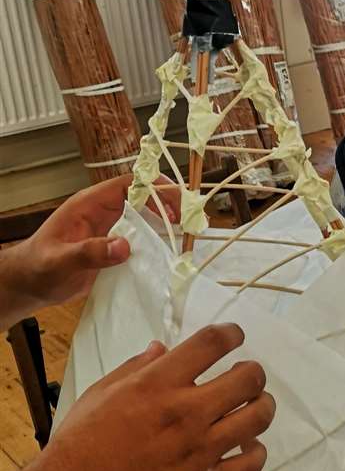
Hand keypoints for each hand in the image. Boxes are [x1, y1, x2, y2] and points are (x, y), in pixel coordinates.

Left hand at [0, 175, 178, 327]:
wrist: (28, 286)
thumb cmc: (37, 269)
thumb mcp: (60, 261)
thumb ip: (90, 252)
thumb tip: (125, 246)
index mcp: (88, 205)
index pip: (126, 184)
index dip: (153, 186)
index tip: (176, 200)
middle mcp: (102, 212)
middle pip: (142, 196)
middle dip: (168, 202)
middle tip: (190, 217)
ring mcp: (109, 229)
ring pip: (144, 215)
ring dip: (166, 219)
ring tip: (188, 230)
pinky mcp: (113, 246)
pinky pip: (141, 236)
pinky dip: (158, 239)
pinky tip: (171, 249)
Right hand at [42, 322, 274, 470]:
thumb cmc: (80, 443)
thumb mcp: (101, 392)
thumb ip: (136, 367)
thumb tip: (162, 348)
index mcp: (157, 384)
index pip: (212, 343)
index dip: (232, 333)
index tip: (235, 336)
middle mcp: (184, 413)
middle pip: (248, 379)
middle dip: (254, 373)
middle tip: (246, 377)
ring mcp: (198, 450)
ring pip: (258, 419)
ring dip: (262, 408)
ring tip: (254, 407)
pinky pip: (250, 466)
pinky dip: (256, 453)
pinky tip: (248, 447)